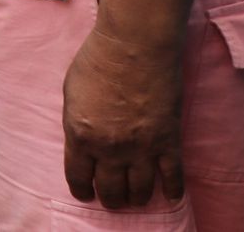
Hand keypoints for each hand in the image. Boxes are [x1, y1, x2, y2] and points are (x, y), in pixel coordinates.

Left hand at [61, 20, 186, 208]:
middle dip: (111, 199)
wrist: (135, 44)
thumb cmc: (98, 59)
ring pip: (141, 190)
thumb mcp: (71, 92)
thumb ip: (77, 121)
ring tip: (136, 198)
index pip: (78, 177)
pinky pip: (172, 177)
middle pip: (111, 190)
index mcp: (80, 135)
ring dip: (137, 198)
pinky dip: (172, 190)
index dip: (82, 190)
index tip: (86, 194)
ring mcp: (142, 148)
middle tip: (113, 199)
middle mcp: (110, 148)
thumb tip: (83, 141)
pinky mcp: (168, 141)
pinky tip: (170, 195)